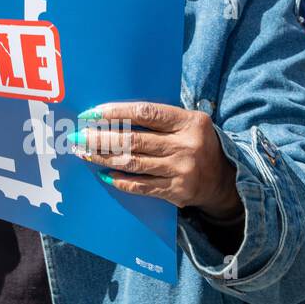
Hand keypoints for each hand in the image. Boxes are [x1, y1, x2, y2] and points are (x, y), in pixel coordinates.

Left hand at [71, 102, 241, 219]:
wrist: (226, 179)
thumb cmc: (198, 143)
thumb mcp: (188, 123)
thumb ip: (159, 118)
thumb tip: (113, 114)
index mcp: (188, 122)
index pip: (145, 113)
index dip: (116, 112)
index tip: (92, 113)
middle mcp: (186, 145)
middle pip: (134, 140)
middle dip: (101, 138)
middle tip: (78, 136)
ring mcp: (181, 170)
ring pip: (133, 163)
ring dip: (104, 158)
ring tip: (84, 152)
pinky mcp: (177, 191)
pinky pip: (142, 186)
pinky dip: (121, 180)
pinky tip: (104, 174)